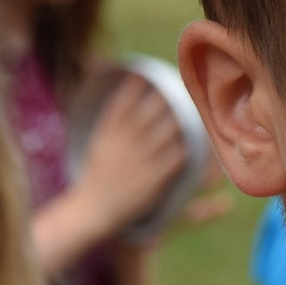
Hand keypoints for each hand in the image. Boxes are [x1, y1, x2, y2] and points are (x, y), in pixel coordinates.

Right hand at [74, 74, 189, 239]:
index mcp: (107, 137)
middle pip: (143, 119)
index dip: (131, 90)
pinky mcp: (150, 182)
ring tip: (190, 113)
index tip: (143, 75)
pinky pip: (169, 163)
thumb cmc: (98, 175)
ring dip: (176, 124)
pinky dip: (181, 152)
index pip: (119, 108)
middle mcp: (122, 148)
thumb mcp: (98, 144)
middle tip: (176, 89)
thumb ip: (111, 121)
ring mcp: (136, 164)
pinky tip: (191, 145)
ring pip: (160, 138)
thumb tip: (117, 97)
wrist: (94, 209)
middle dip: (159, 102)